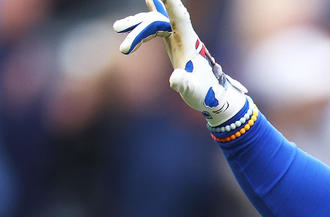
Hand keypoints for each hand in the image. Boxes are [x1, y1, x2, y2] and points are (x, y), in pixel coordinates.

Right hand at [113, 0, 249, 128]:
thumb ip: (184, 84)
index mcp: (189, 41)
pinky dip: (144, 25)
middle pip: (158, 21)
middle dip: (138, 27)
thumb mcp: (192, 90)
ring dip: (137, 26)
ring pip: (155, 23)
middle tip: (117, 30)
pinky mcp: (174, 42)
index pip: (178, 15)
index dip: (170, 1)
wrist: (213, 96)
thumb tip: (175, 80)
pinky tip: (142, 9)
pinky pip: (157, 27)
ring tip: (117, 27)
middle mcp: (184, 35)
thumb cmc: (205, 93)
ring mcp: (179, 37)